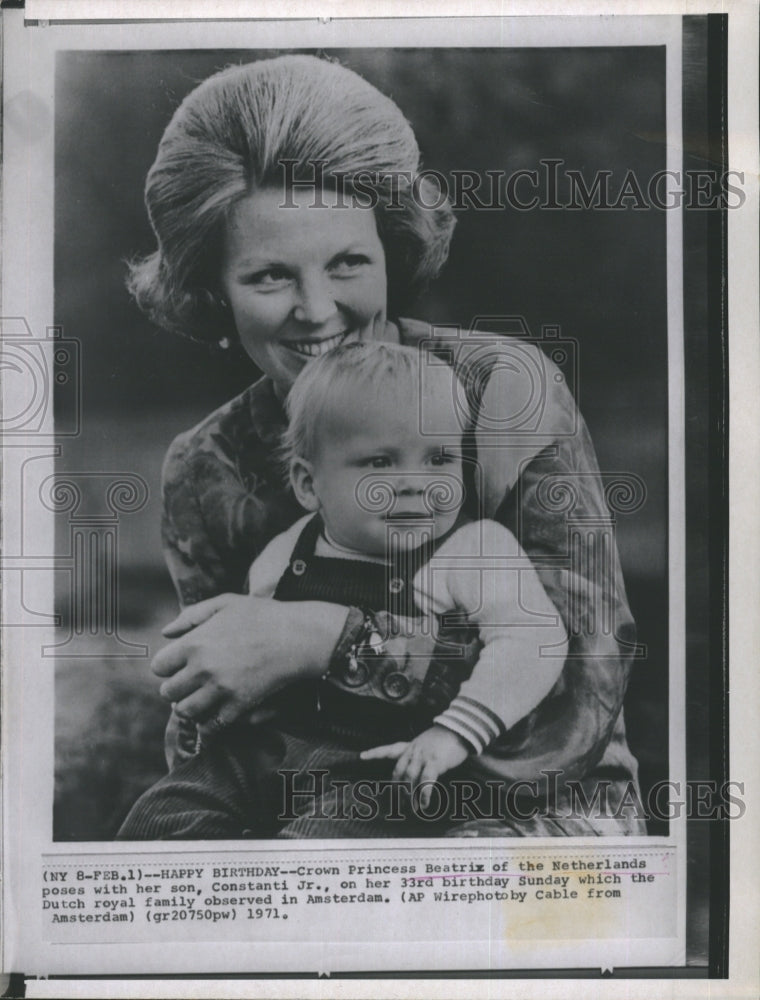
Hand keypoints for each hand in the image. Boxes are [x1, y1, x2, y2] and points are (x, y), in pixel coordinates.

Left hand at [152, 596, 348, 726]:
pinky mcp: (239, 705)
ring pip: (185, 711)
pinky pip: (212, 726)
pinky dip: (208, 723)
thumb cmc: (261, 615)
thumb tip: (165, 633)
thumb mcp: (224, 603)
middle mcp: (202, 669)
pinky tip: (213, 714)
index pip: (159, 667)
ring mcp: (221, 689)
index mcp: (195, 643)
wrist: (296, 636)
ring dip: (189, 706)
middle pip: (168, 692)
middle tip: (188, 683)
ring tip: (198, 698)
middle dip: (175, 688)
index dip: (167, 666)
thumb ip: (191, 616)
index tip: (178, 665)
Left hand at [360, 725, 470, 805]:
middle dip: (397, 788)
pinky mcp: (436, 761)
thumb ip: (420, 753)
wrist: (459, 728)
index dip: (375, 753)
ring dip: (410, 794)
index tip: (361, 756)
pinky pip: (426, 780)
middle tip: (399, 802)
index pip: (389, 749)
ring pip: (410, 778)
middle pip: (398, 770)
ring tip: (412, 807)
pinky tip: (424, 803)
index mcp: (411, 745)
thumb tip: (417, 770)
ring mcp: (424, 756)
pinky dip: (424, 793)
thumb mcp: (428, 742)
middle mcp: (414, 750)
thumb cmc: (446, 737)